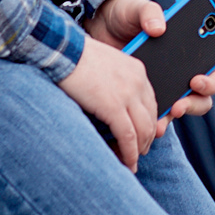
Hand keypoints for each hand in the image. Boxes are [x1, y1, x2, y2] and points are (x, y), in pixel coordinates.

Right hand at [58, 20, 160, 170]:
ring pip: (143, 130)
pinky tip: (127, 163)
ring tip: (132, 162)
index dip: (148, 124)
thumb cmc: (76, 59)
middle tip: (139, 153)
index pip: (151, 103)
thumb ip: (116, 84)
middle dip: (146, 139)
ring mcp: (128, 94)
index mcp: (138, 71)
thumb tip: (113, 106)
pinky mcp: (114, 107)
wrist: (63, 51)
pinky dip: (129, 153)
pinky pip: (128, 136)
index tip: (142, 137)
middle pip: (151, 118)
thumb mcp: (105, 67)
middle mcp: (138, 82)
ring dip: (139, 150)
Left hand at [83, 0, 214, 125]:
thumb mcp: (137, 8)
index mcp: (190, 48)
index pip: (213, 67)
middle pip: (202, 94)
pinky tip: (148, 124)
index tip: (196, 80)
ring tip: (164, 119)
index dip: (212, 79)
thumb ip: (150, 12)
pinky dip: (156, 121)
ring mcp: (166, 85)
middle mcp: (183, 70)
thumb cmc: (126, 14)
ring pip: (182, 107)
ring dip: (176, 115)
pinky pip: (158, 114)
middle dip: (194, 102)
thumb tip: (158, 28)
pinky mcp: (147, 96)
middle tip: (179, 104)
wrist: (99, 27)